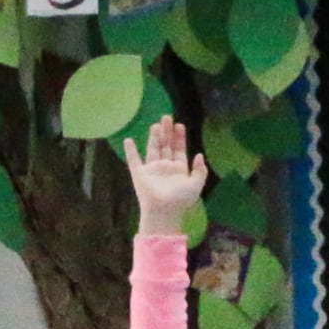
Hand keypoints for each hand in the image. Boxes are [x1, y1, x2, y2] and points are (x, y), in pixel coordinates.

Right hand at [123, 117, 208, 234]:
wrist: (164, 211)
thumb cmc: (181, 200)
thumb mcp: (196, 184)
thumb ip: (200, 170)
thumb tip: (200, 155)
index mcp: (178, 170)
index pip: (179, 150)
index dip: (180, 138)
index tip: (180, 125)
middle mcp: (165, 167)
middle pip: (166, 146)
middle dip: (167, 132)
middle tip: (167, 117)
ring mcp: (152, 170)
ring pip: (153, 149)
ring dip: (154, 137)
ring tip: (156, 124)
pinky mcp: (139, 174)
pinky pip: (133, 160)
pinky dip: (130, 151)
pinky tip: (128, 140)